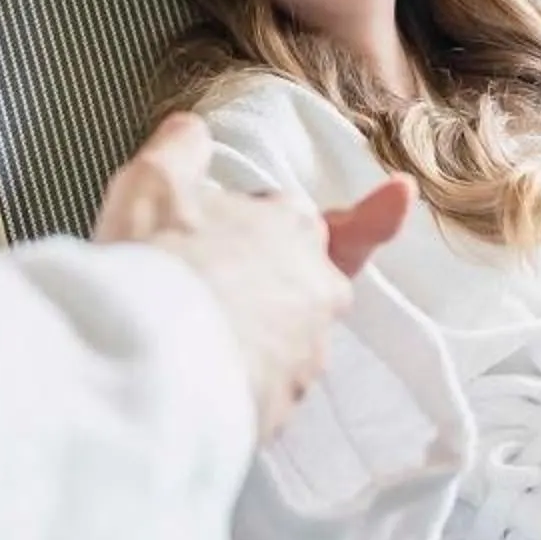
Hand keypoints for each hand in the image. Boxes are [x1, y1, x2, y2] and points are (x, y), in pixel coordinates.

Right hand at [95, 115, 414, 432]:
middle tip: (208, 279)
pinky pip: (266, 389)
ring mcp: (305, 353)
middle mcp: (315, 289)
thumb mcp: (153, 184)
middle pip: (299, 281)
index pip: (324, 220)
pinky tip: (194, 378)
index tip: (393, 200)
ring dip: (250, 334)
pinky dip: (240, 382)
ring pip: (284, 338)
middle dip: (266, 280)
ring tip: (189, 334)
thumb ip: (180, 150)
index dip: (333, 219)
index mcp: (294, 227)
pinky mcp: (285, 407)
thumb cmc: (155, 271)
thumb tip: (191, 132)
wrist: (147, 367)